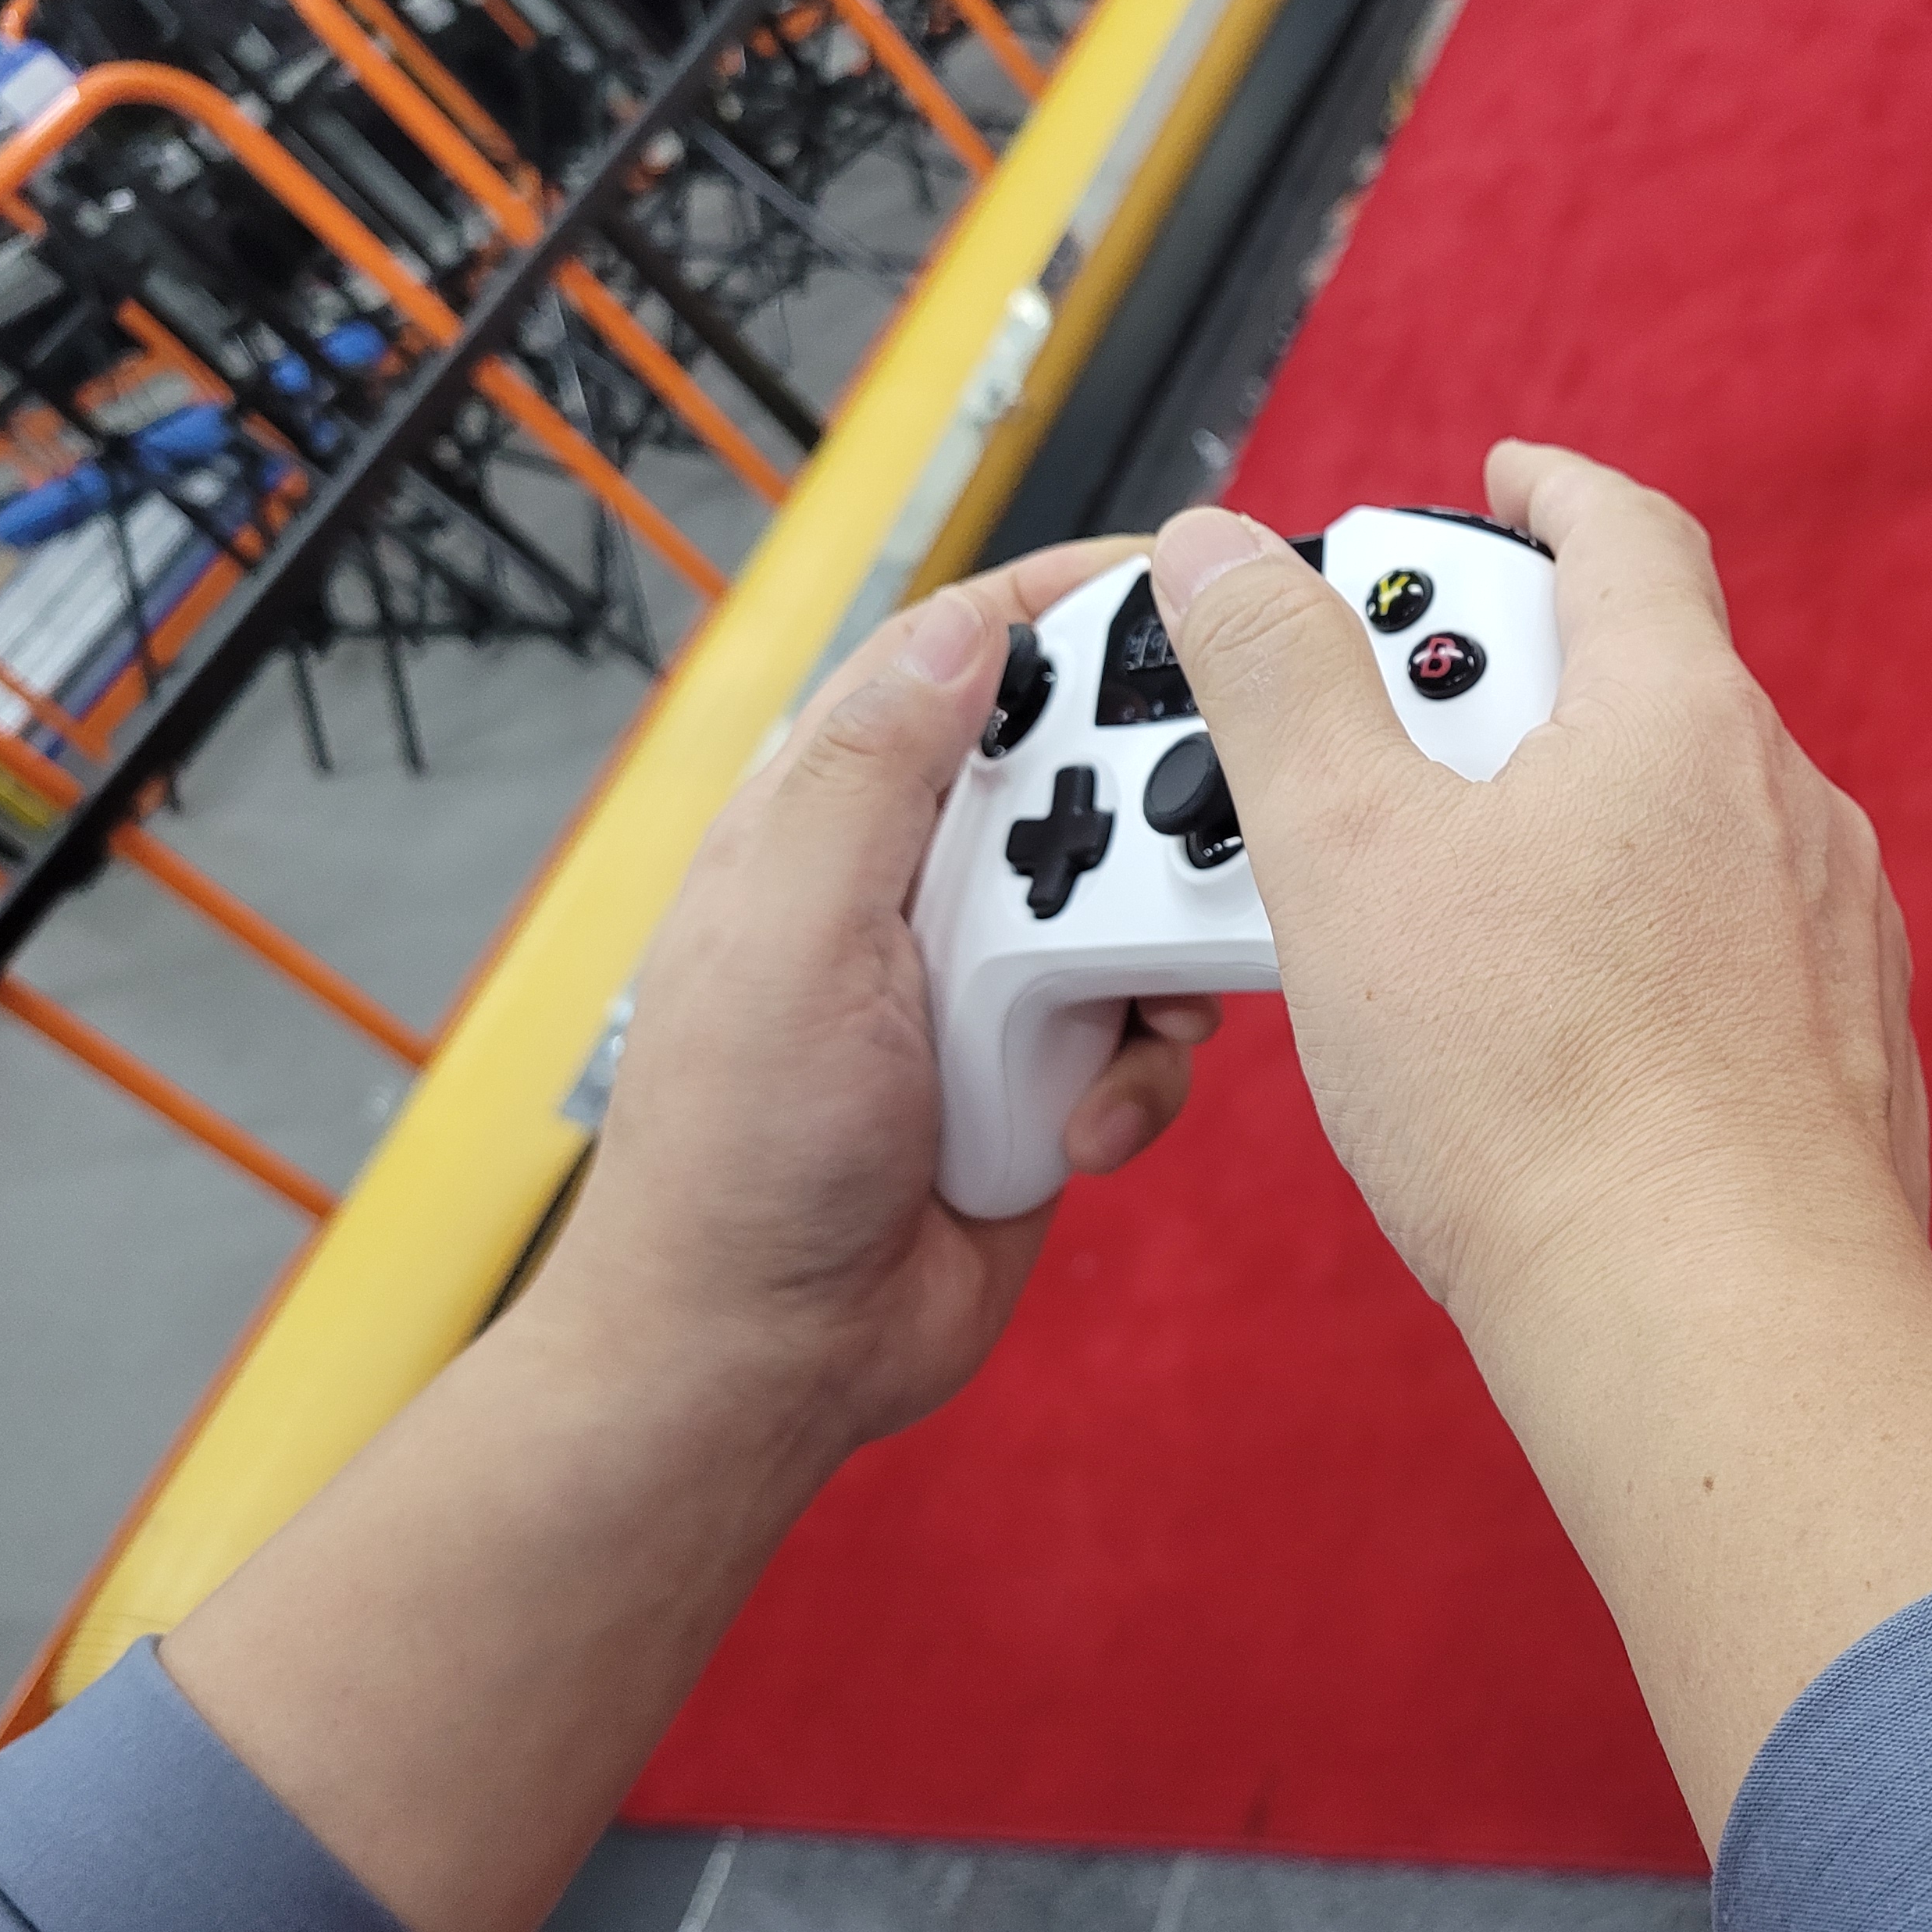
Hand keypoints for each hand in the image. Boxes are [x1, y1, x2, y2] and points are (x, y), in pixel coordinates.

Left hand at [549, 541, 1219, 1452]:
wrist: (771, 1354)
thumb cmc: (741, 1156)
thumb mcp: (794, 932)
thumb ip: (874, 773)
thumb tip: (961, 627)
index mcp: (833, 821)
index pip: (960, 659)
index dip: (1065, 605)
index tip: (1178, 577)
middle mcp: (918, 886)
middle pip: (1080, 777)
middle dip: (1147, 817)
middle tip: (1191, 845)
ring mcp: (988, 983)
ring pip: (1139, 909)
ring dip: (1153, 969)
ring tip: (1121, 1023)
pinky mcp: (1048, 1071)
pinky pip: (1148, 1035)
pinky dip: (1137, 1082)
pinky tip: (1079, 1129)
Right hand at [1150, 444, 1930, 1337]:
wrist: (1714, 1322)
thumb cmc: (1538, 1096)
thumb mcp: (1348, 857)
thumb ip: (1278, 686)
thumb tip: (1227, 553)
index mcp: (1681, 718)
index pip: (1626, 536)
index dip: (1550, 491)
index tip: (1504, 482)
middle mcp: (1788, 808)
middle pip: (1647, 686)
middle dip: (1521, 692)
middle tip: (1403, 748)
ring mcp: (1833, 937)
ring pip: (1691, 829)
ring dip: (1582, 828)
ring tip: (1460, 915)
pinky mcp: (1847, 1058)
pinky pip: (1731, 955)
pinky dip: (1644, 950)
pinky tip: (1563, 1040)